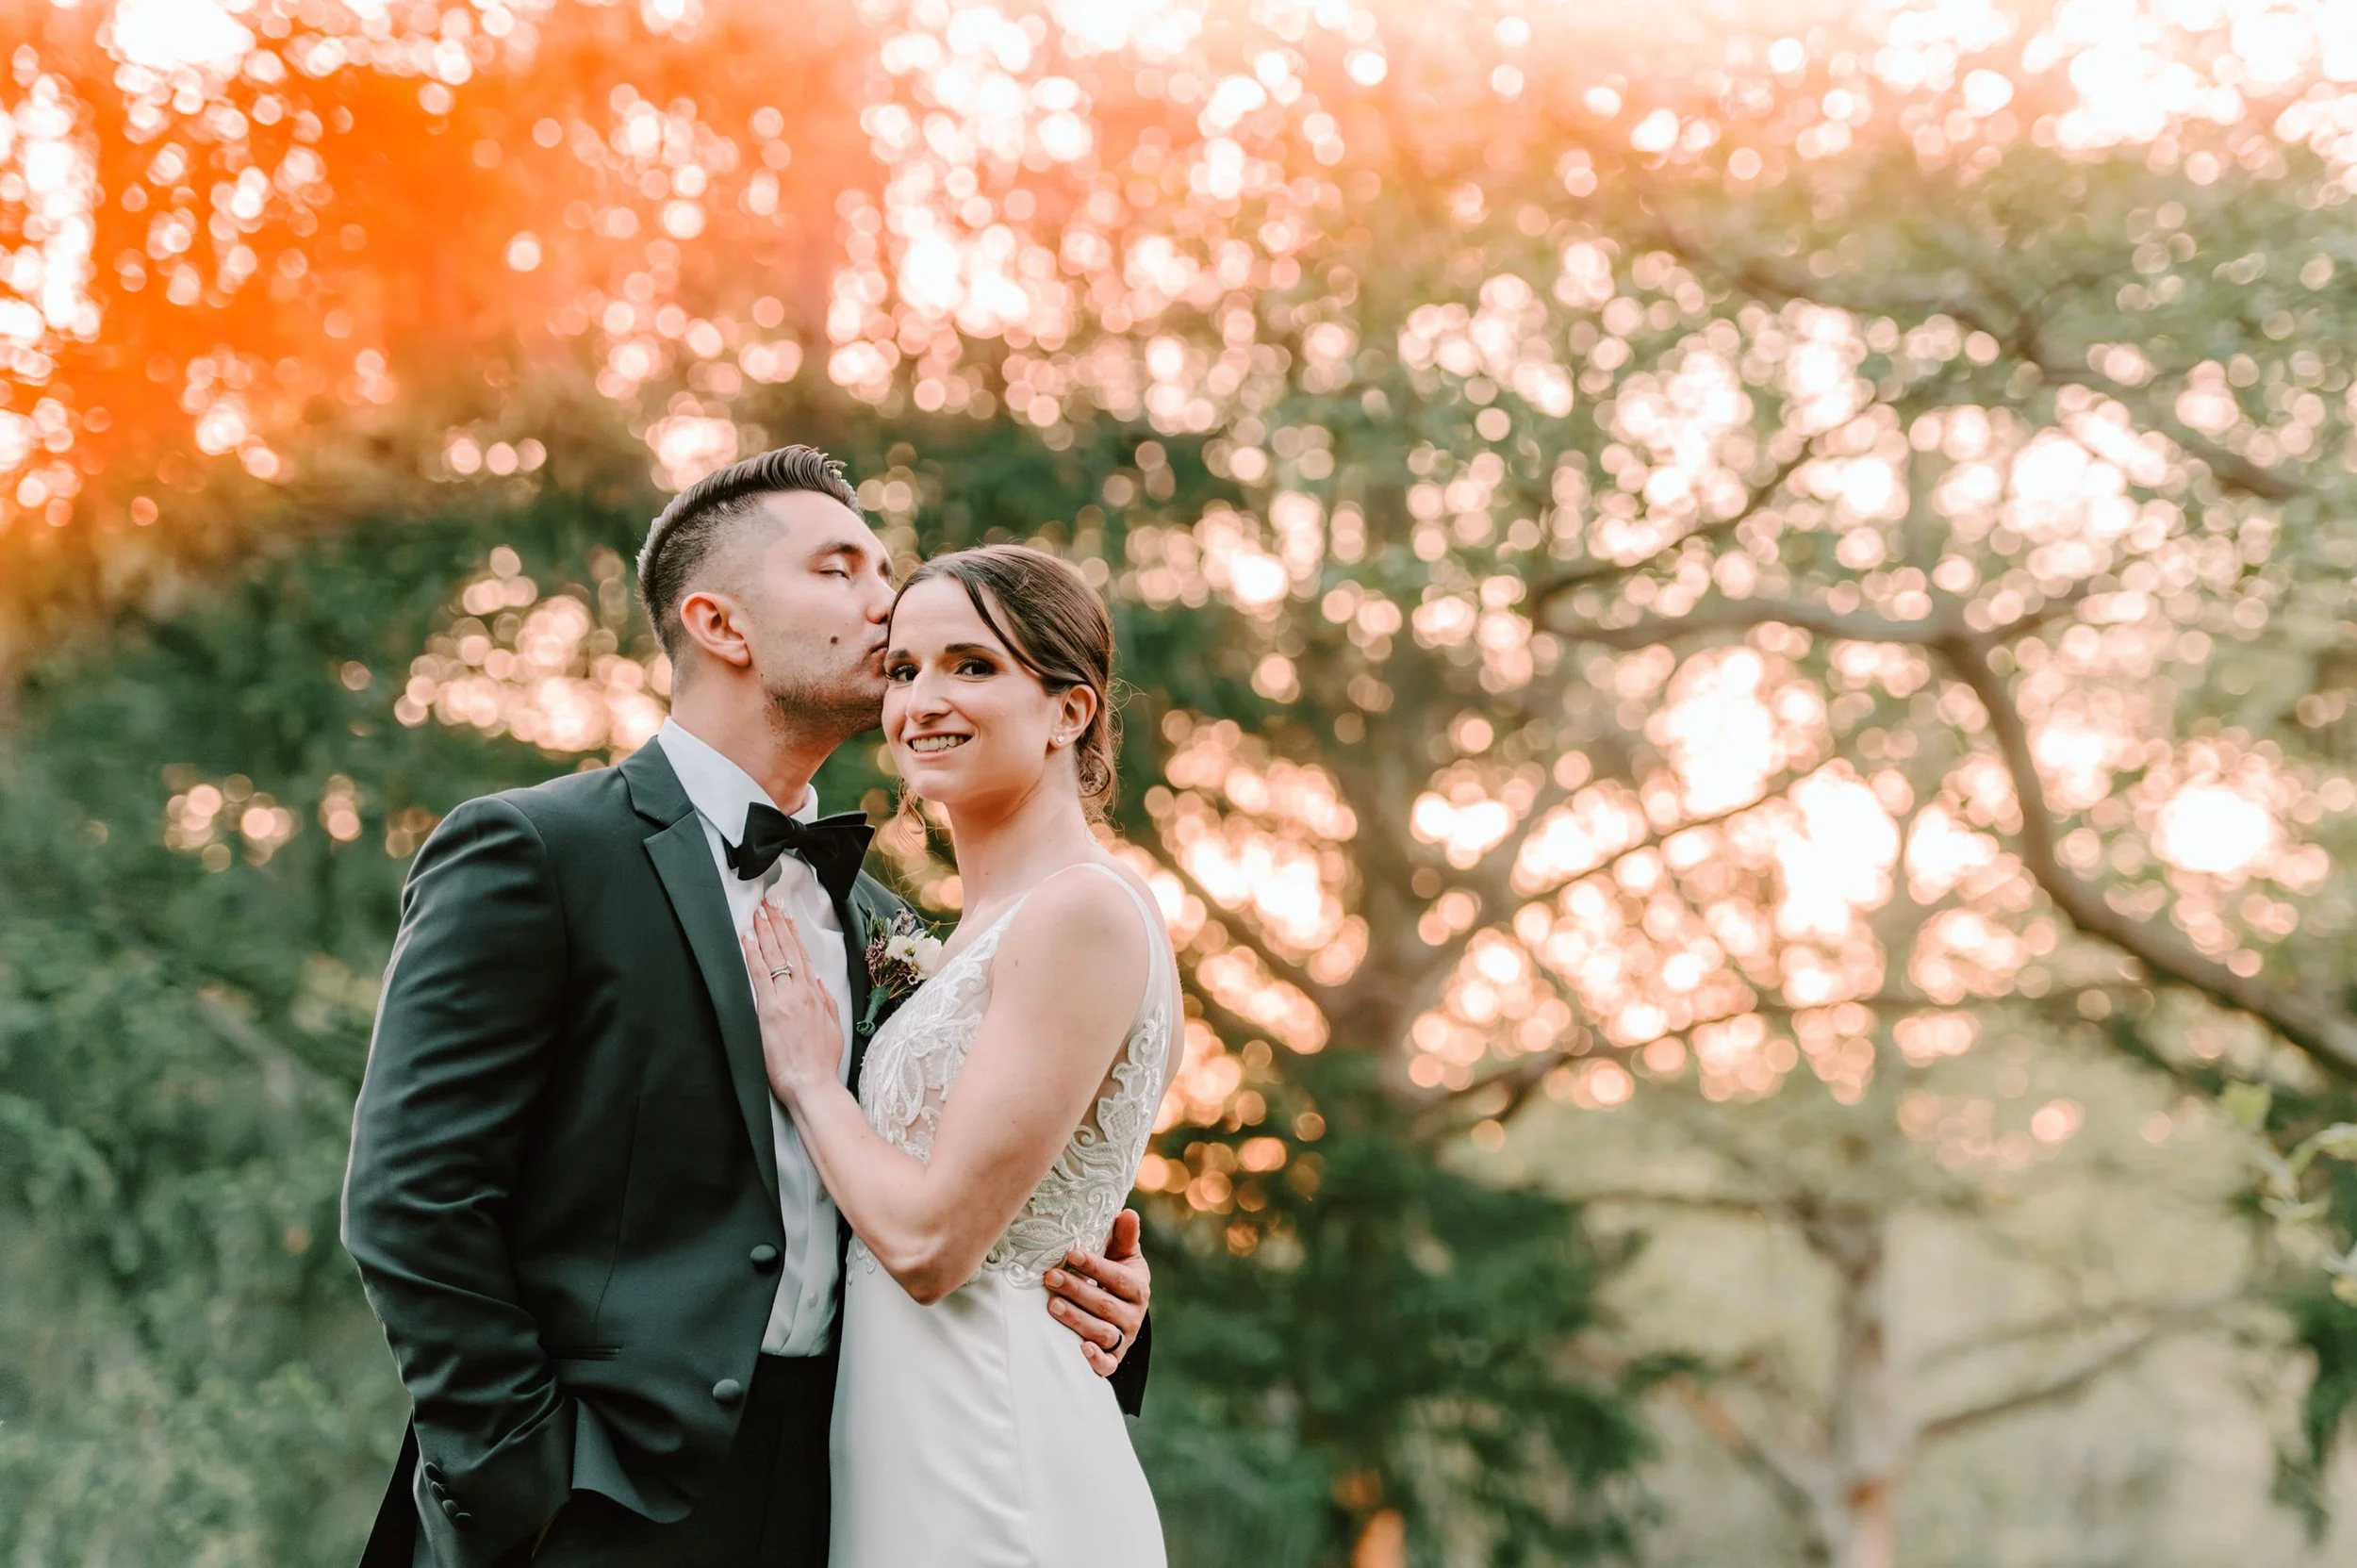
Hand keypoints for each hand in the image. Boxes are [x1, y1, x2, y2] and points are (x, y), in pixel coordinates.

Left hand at [743, 902, 842, 1099]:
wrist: (812, 1082)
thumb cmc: (820, 1062)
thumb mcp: (832, 1027)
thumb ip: (825, 1002)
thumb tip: (818, 984)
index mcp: (817, 996)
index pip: (803, 957)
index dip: (793, 934)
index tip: (787, 916)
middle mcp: (802, 992)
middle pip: (788, 950)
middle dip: (777, 924)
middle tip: (769, 903)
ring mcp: (786, 998)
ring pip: (775, 956)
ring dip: (764, 931)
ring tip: (758, 912)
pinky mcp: (770, 1009)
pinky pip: (760, 974)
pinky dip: (753, 954)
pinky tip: (747, 938)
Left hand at [1043, 1208, 1149, 1376]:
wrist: (1122, 1313)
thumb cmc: (1116, 1276)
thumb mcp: (1122, 1256)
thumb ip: (1124, 1236)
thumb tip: (1128, 1213)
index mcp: (1138, 1287)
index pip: (1118, 1277)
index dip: (1096, 1266)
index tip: (1071, 1252)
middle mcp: (1133, 1315)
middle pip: (1106, 1305)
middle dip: (1077, 1290)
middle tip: (1050, 1277)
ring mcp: (1123, 1338)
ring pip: (1102, 1333)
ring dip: (1077, 1320)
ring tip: (1052, 1306)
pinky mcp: (1113, 1359)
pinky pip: (1108, 1364)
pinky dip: (1096, 1360)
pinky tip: (1080, 1350)